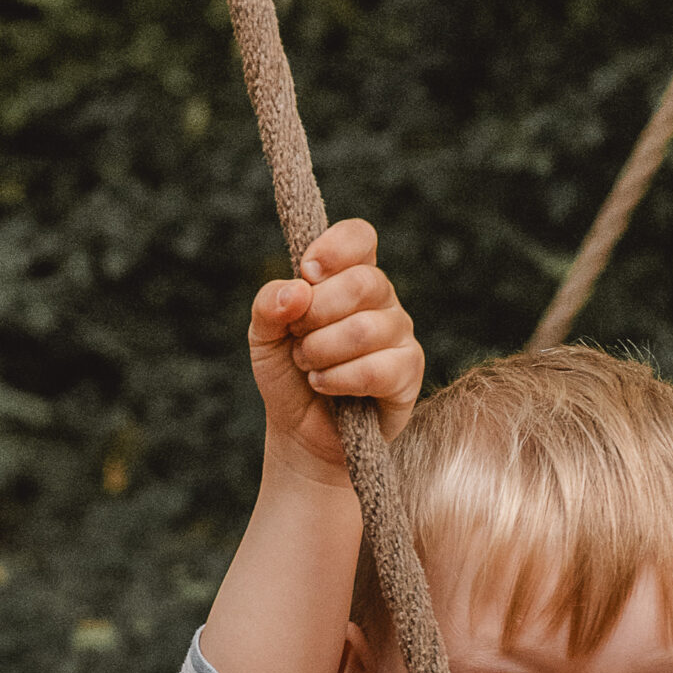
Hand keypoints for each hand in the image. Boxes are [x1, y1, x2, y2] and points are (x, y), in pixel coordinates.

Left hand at [248, 218, 422, 480]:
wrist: (300, 434)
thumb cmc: (289, 377)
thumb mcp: (264, 337)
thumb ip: (269, 305)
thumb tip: (296, 290)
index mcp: (349, 276)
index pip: (359, 238)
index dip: (334, 249)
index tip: (306, 273)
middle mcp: (381, 299)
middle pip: (362, 281)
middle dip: (316, 314)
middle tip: (298, 339)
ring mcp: (399, 334)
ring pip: (365, 329)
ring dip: (322, 352)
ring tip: (308, 367)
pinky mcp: (408, 373)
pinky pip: (378, 368)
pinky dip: (340, 379)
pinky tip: (325, 386)